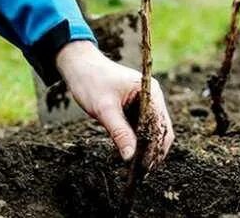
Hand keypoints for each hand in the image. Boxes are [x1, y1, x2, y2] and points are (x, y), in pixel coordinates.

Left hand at [56, 41, 173, 166]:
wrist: (78, 65)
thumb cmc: (90, 81)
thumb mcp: (104, 109)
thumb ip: (119, 132)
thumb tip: (130, 157)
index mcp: (150, 92)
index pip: (160, 125)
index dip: (155, 148)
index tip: (145, 167)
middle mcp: (152, 97)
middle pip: (160, 130)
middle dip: (152, 151)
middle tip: (141, 173)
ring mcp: (145, 103)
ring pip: (151, 132)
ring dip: (145, 149)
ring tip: (137, 170)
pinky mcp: (135, 108)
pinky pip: (141, 129)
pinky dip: (137, 142)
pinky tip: (130, 156)